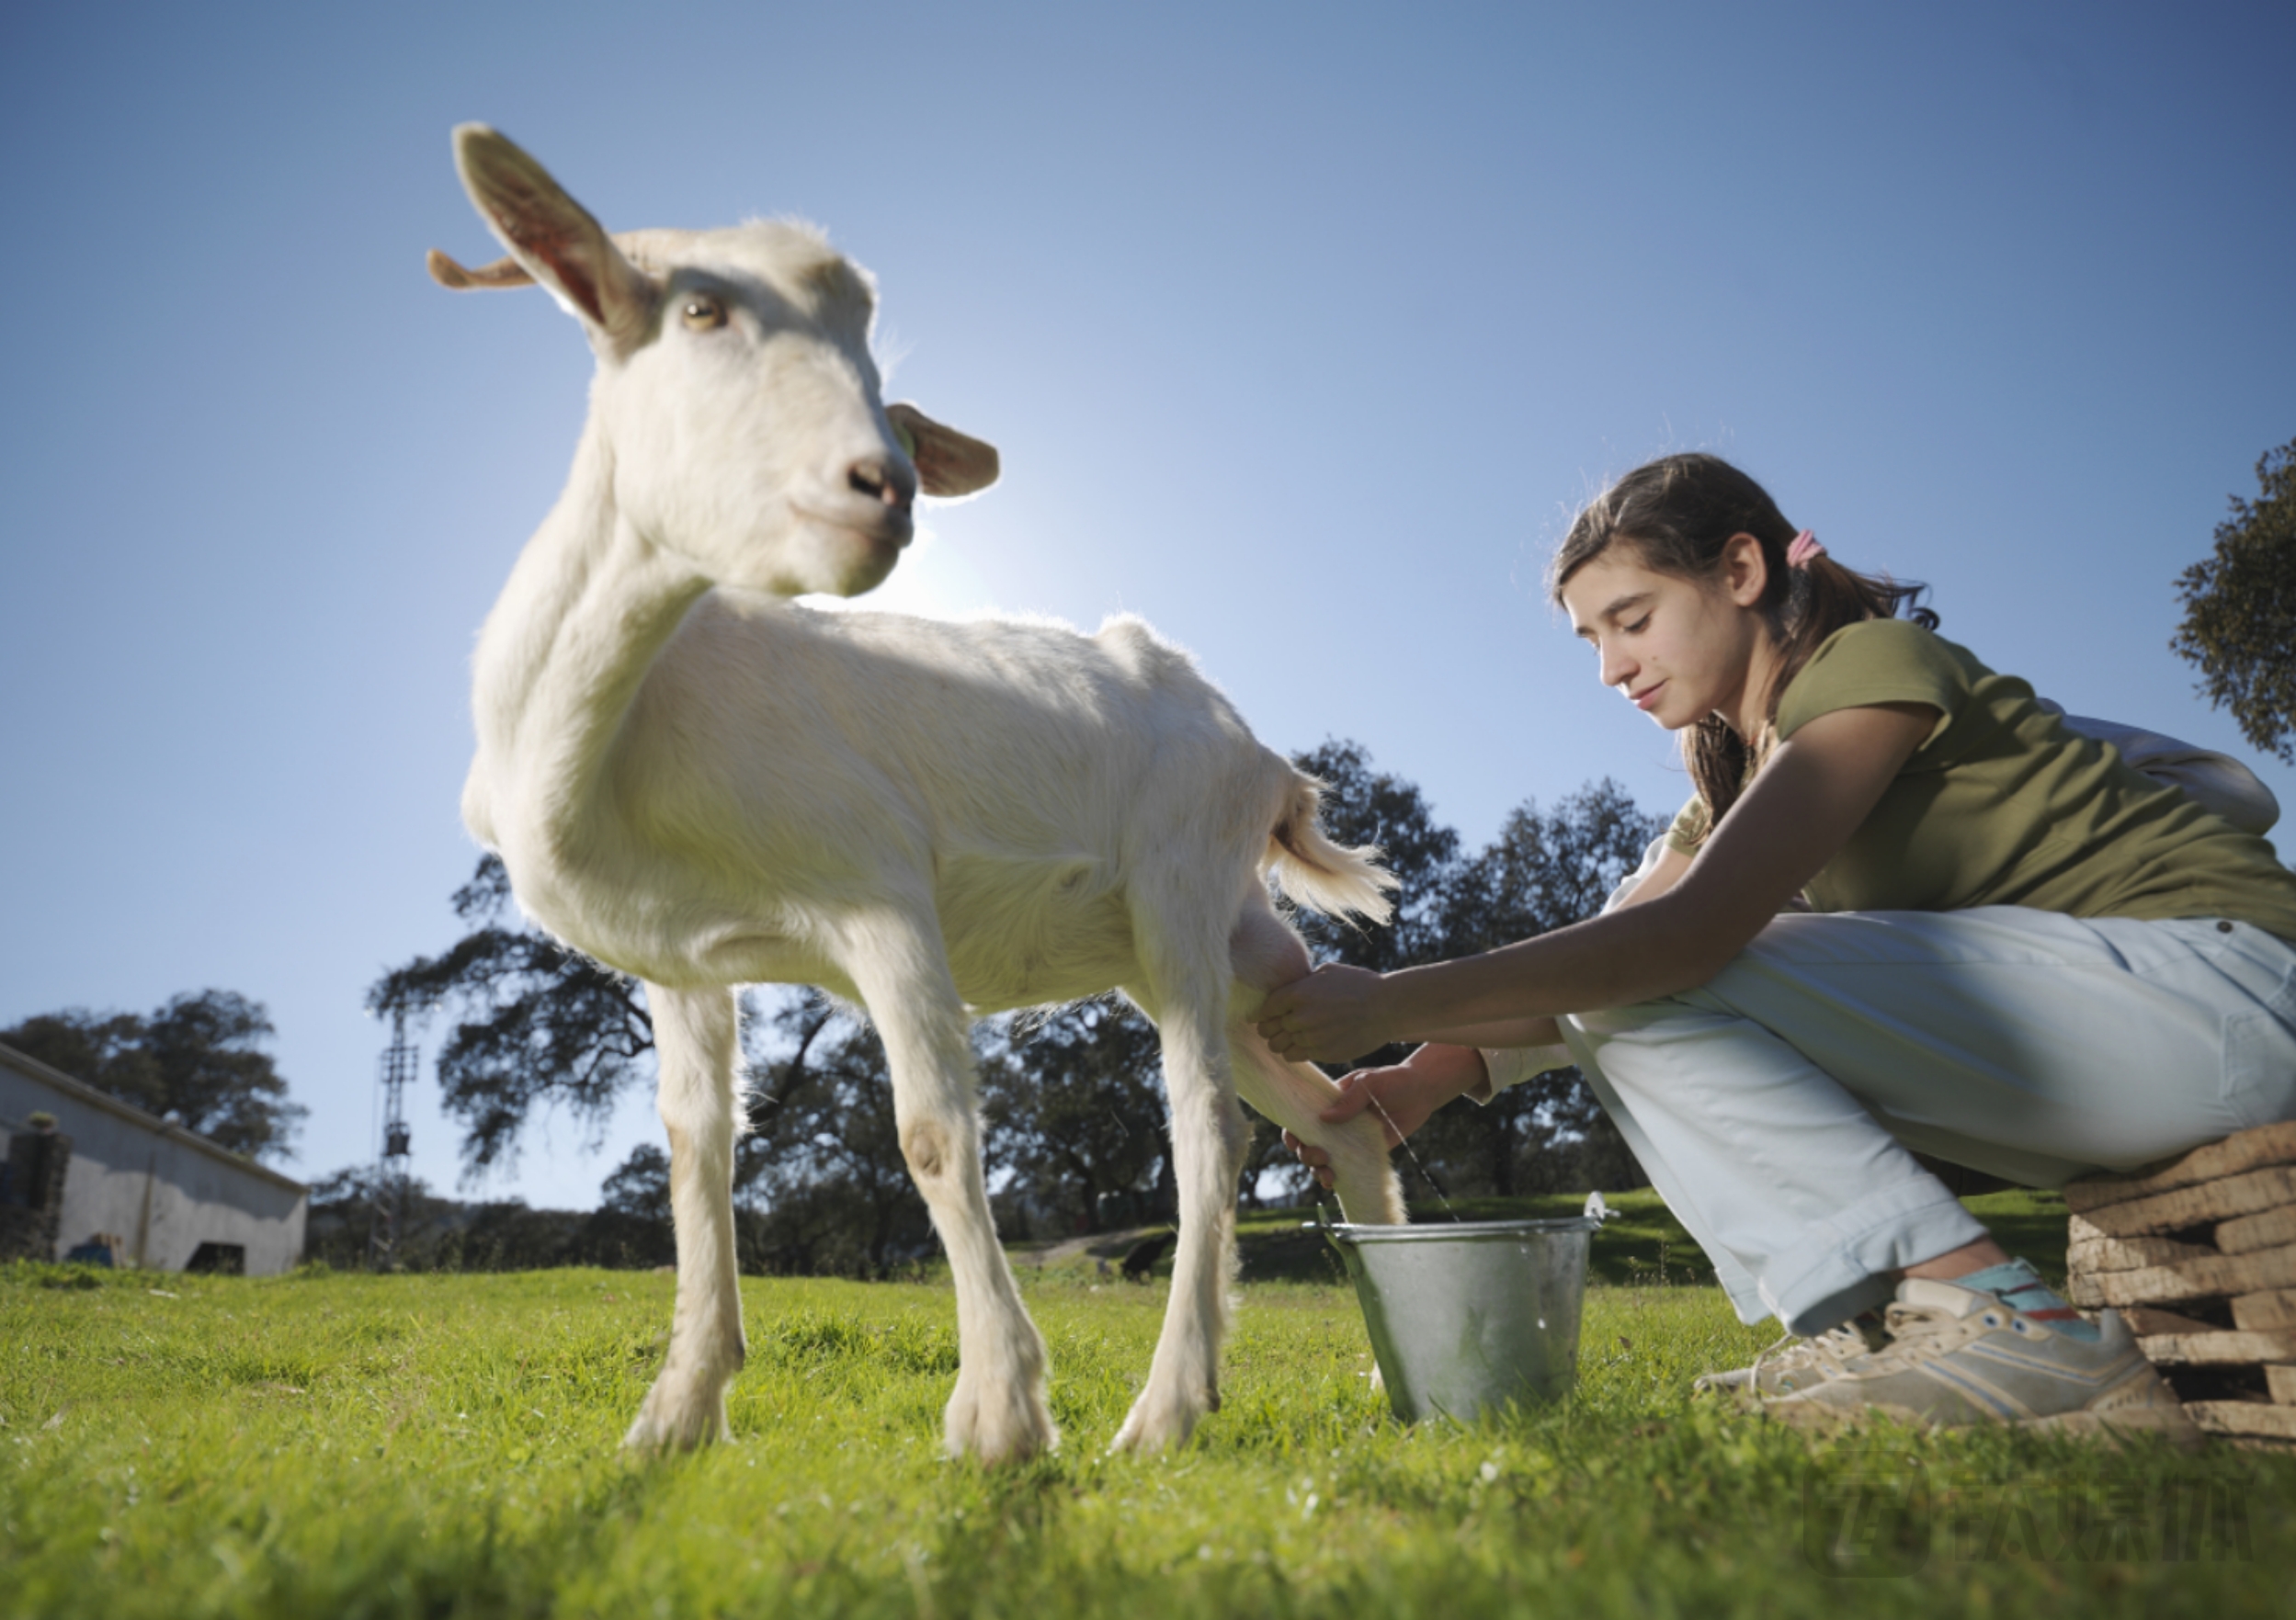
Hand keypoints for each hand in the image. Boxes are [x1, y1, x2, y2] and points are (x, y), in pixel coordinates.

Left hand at [1252, 962, 1389, 1062]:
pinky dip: (1296, 1052)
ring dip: (1282, 1042)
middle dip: (1270, 1029)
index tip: (1265, 1015)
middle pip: (1268, 1031)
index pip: (1265, 1008)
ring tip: (1291, 1037)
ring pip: (1279, 1047)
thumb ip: (1303, 983)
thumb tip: (1288, 989)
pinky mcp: (1323, 1053)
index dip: (1263, 1013)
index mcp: (1298, 993)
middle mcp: (1300, 1017)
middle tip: (1277, 1027)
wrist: (1387, 1007)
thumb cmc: (1359, 984)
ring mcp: (1311, 1037)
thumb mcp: (1327, 972)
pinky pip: (1296, 1057)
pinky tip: (1305, 1044)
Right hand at [1283, 1046, 1484, 1188]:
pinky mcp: (1365, 1153)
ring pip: (1323, 1160)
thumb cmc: (1394, 1080)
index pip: (1302, 1117)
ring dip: (1318, 1171)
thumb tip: (1325, 1118)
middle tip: (1321, 1156)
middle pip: (1308, 1143)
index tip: (1294, 1142)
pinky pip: (1346, 1169)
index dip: (1292, 1131)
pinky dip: (1337, 1179)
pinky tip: (1335, 1183)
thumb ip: (1350, 1099)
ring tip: (1328, 1175)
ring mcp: (1349, 1140)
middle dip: (1307, 1154)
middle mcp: (1335, 1123)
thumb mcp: (1370, 1082)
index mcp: (1329, 1102)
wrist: (1422, 1092)